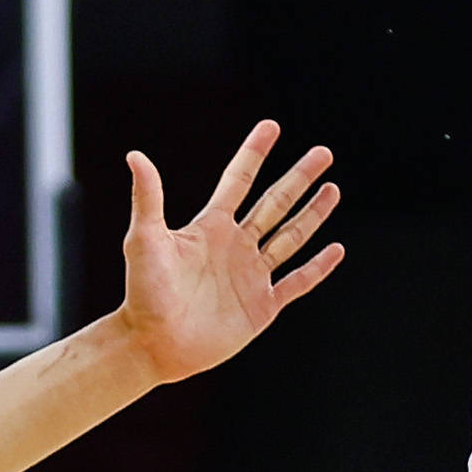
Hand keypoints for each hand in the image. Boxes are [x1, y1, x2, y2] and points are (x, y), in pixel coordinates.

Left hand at [115, 121, 344, 378]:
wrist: (153, 345)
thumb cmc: (143, 293)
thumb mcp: (144, 240)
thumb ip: (147, 199)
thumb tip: (135, 155)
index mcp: (211, 227)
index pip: (239, 181)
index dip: (255, 153)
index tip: (271, 126)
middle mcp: (235, 246)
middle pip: (275, 203)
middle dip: (299, 178)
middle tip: (323, 153)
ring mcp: (251, 276)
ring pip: (290, 237)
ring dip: (313, 214)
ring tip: (333, 190)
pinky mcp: (262, 305)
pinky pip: (297, 281)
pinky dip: (317, 267)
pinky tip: (336, 249)